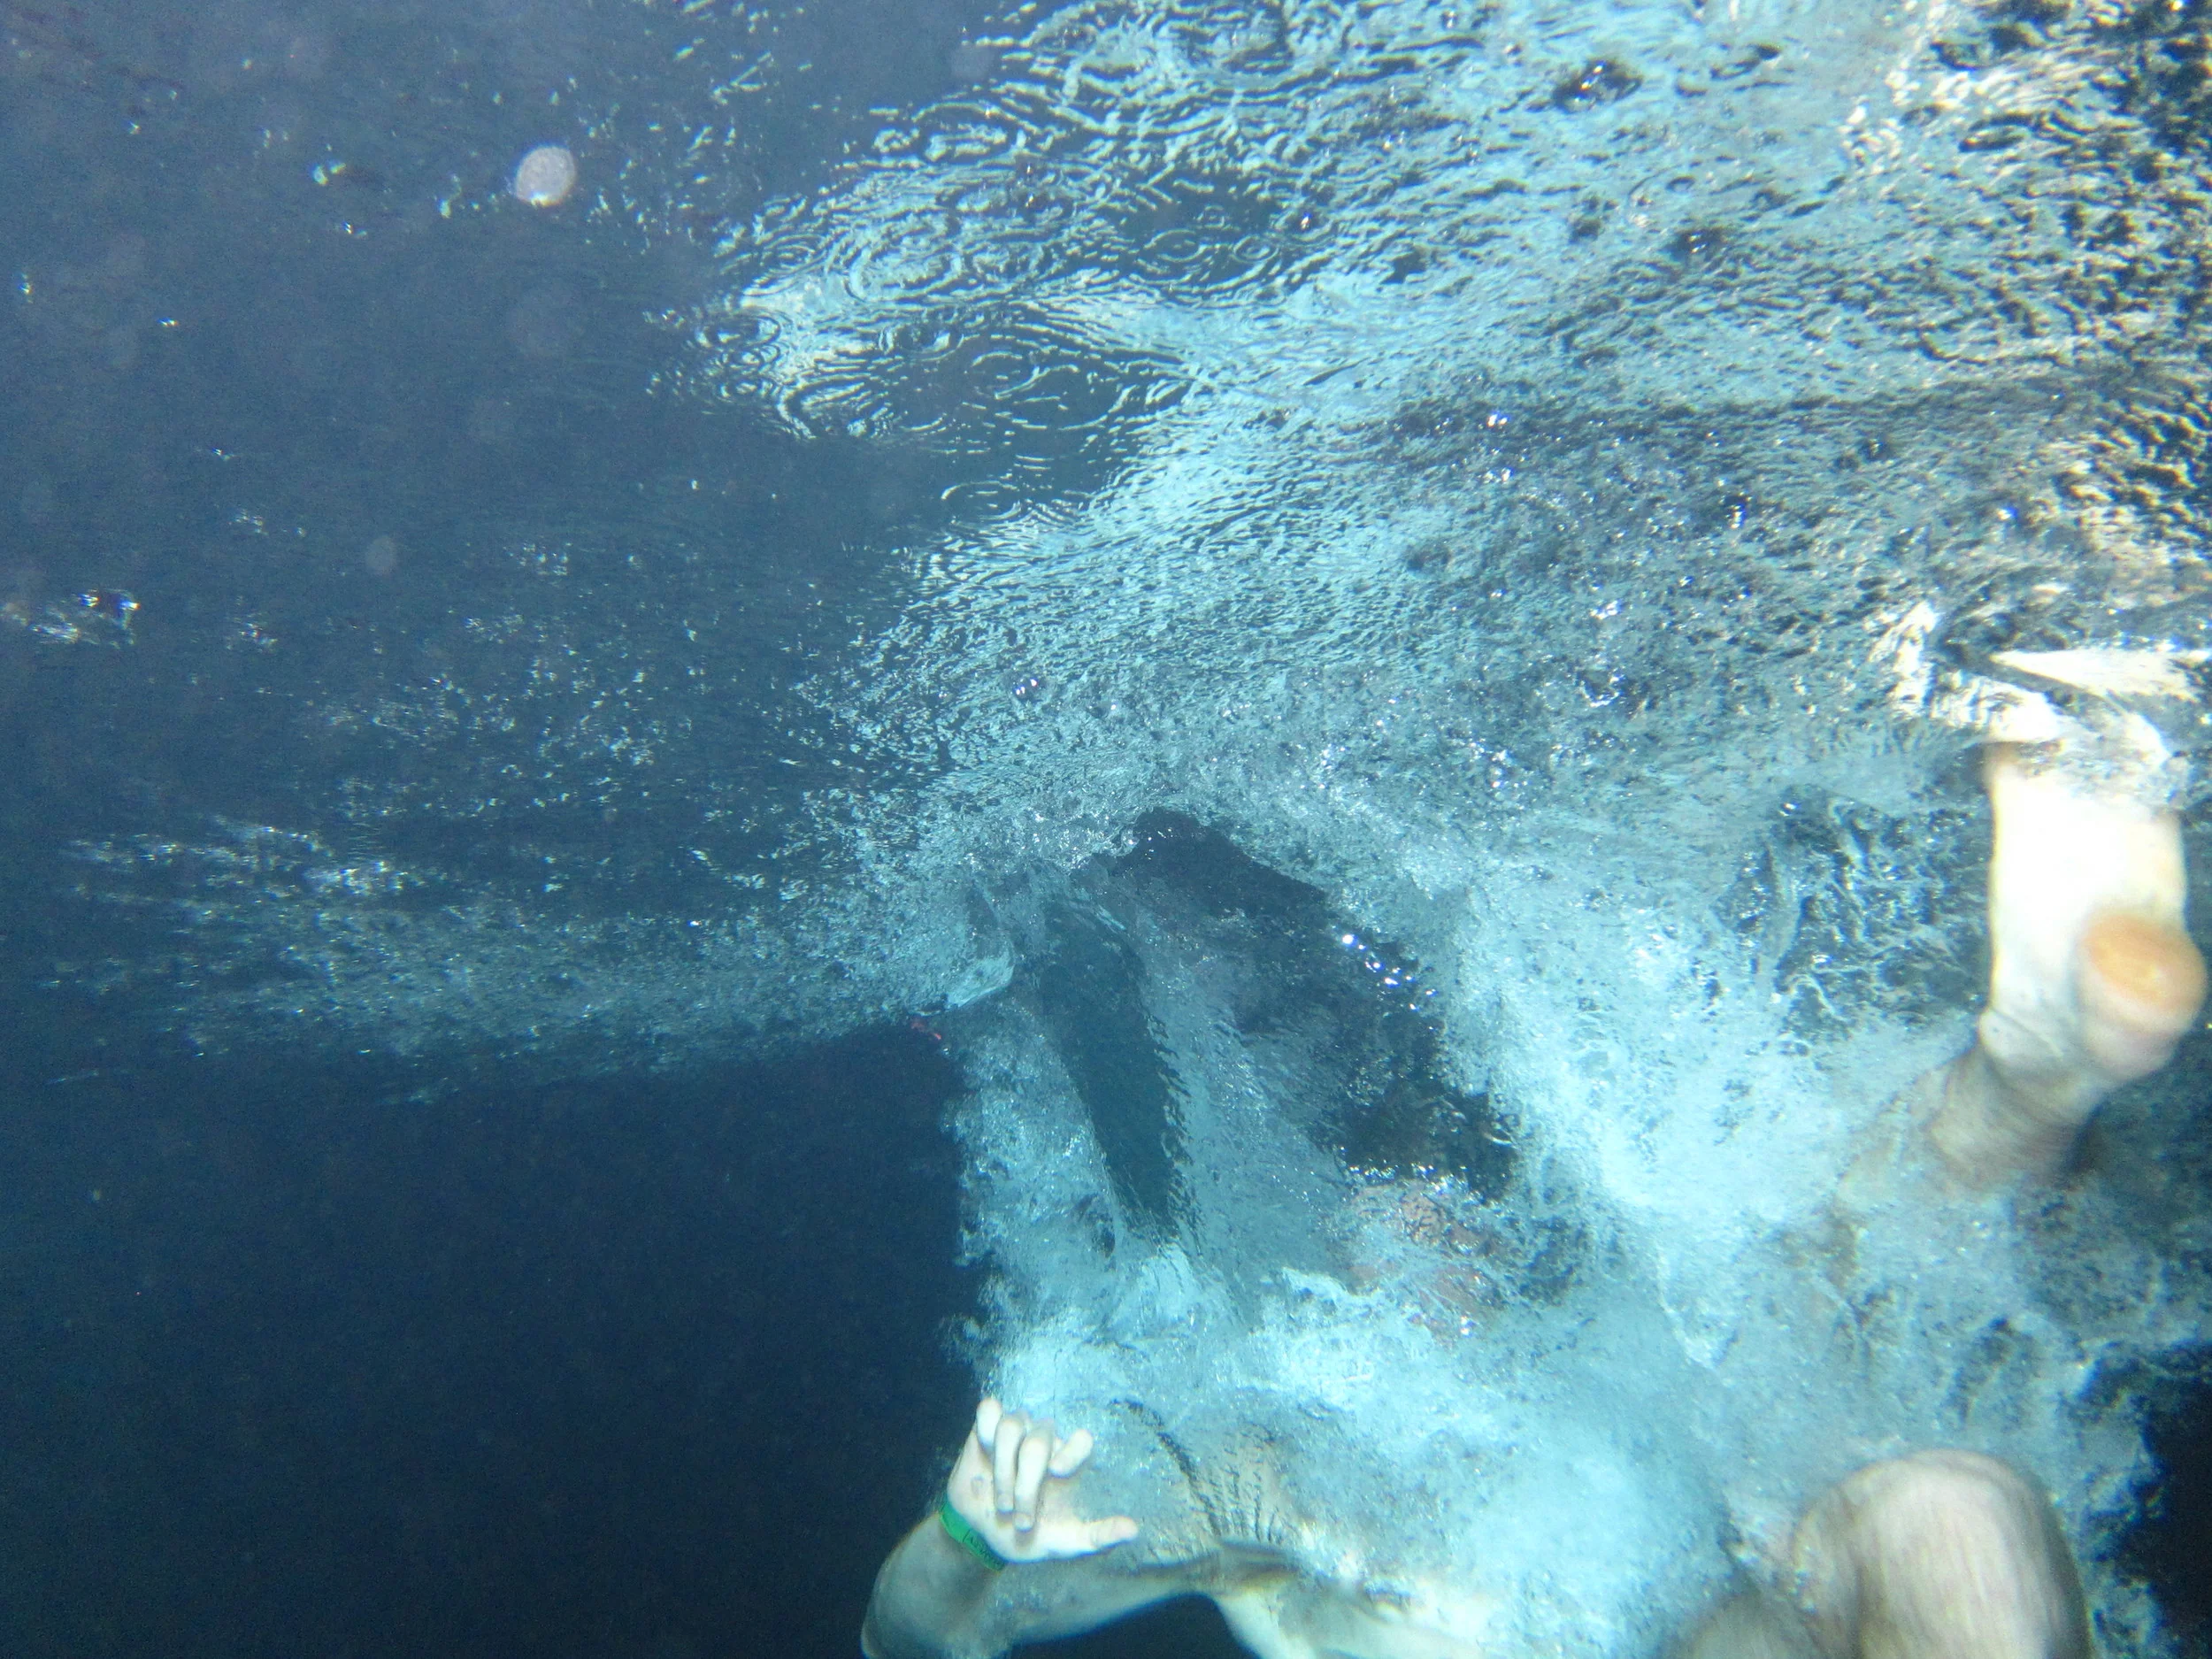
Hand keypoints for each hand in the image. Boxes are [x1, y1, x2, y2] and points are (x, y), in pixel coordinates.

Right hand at [944, 1397, 1139, 1564]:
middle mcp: (1045, 1442)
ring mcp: (1015, 1432)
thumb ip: (1098, 1536)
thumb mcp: (1064, 1542)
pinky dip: (985, 1428)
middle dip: (1025, 1482)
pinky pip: (988, 1410)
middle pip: (1038, 1440)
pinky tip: (984, 1452)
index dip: (1073, 1450)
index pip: (1082, 1439)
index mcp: (1067, 1463)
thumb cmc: (1029, 1535)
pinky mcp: (986, 1429)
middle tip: (1019, 1518)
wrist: (984, 1534)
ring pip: (1011, 1426)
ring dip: (1003, 1467)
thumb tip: (1134, 1530)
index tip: (1057, 1473)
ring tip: (1001, 1503)